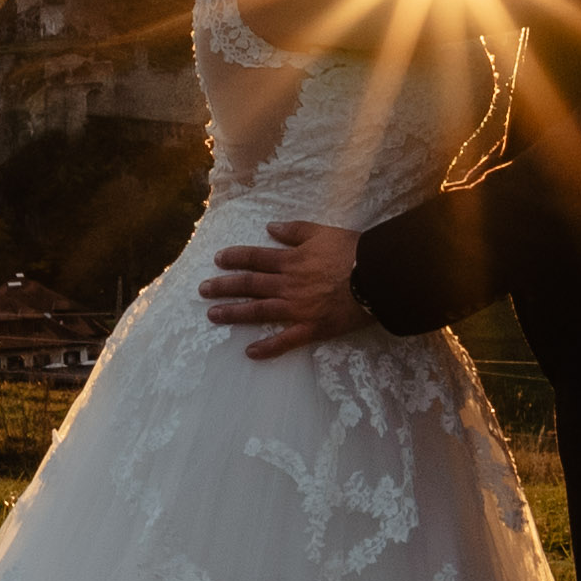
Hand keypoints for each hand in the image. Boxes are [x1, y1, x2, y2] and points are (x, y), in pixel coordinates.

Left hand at [197, 218, 363, 361]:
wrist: (377, 277)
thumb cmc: (353, 252)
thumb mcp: (323, 232)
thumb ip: (295, 231)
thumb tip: (270, 228)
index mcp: (291, 260)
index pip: (255, 258)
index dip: (235, 258)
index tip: (218, 260)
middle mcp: (288, 284)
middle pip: (250, 285)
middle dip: (224, 286)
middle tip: (203, 290)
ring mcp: (298, 308)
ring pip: (259, 311)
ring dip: (234, 313)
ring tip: (213, 315)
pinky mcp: (311, 328)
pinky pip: (285, 340)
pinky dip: (267, 348)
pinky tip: (250, 352)